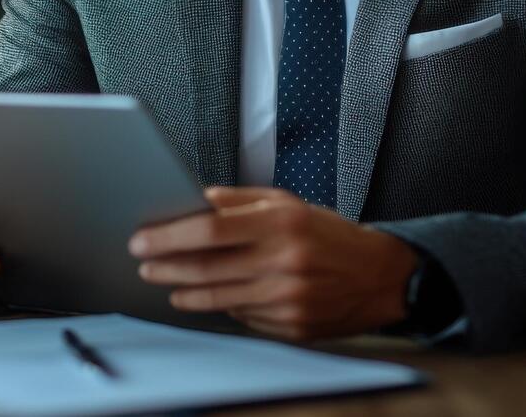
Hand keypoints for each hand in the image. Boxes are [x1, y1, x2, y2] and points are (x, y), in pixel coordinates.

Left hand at [129, 186, 416, 341]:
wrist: (382, 277)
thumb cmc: (330, 235)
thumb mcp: (289, 203)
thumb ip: (240, 200)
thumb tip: (195, 198)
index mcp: (281, 223)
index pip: (211, 229)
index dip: (170, 236)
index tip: (143, 239)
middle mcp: (285, 261)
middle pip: (208, 267)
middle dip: (166, 266)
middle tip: (144, 263)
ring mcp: (289, 299)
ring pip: (220, 298)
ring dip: (186, 291)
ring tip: (168, 283)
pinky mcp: (293, 327)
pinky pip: (244, 317)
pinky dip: (223, 306)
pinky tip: (212, 296)